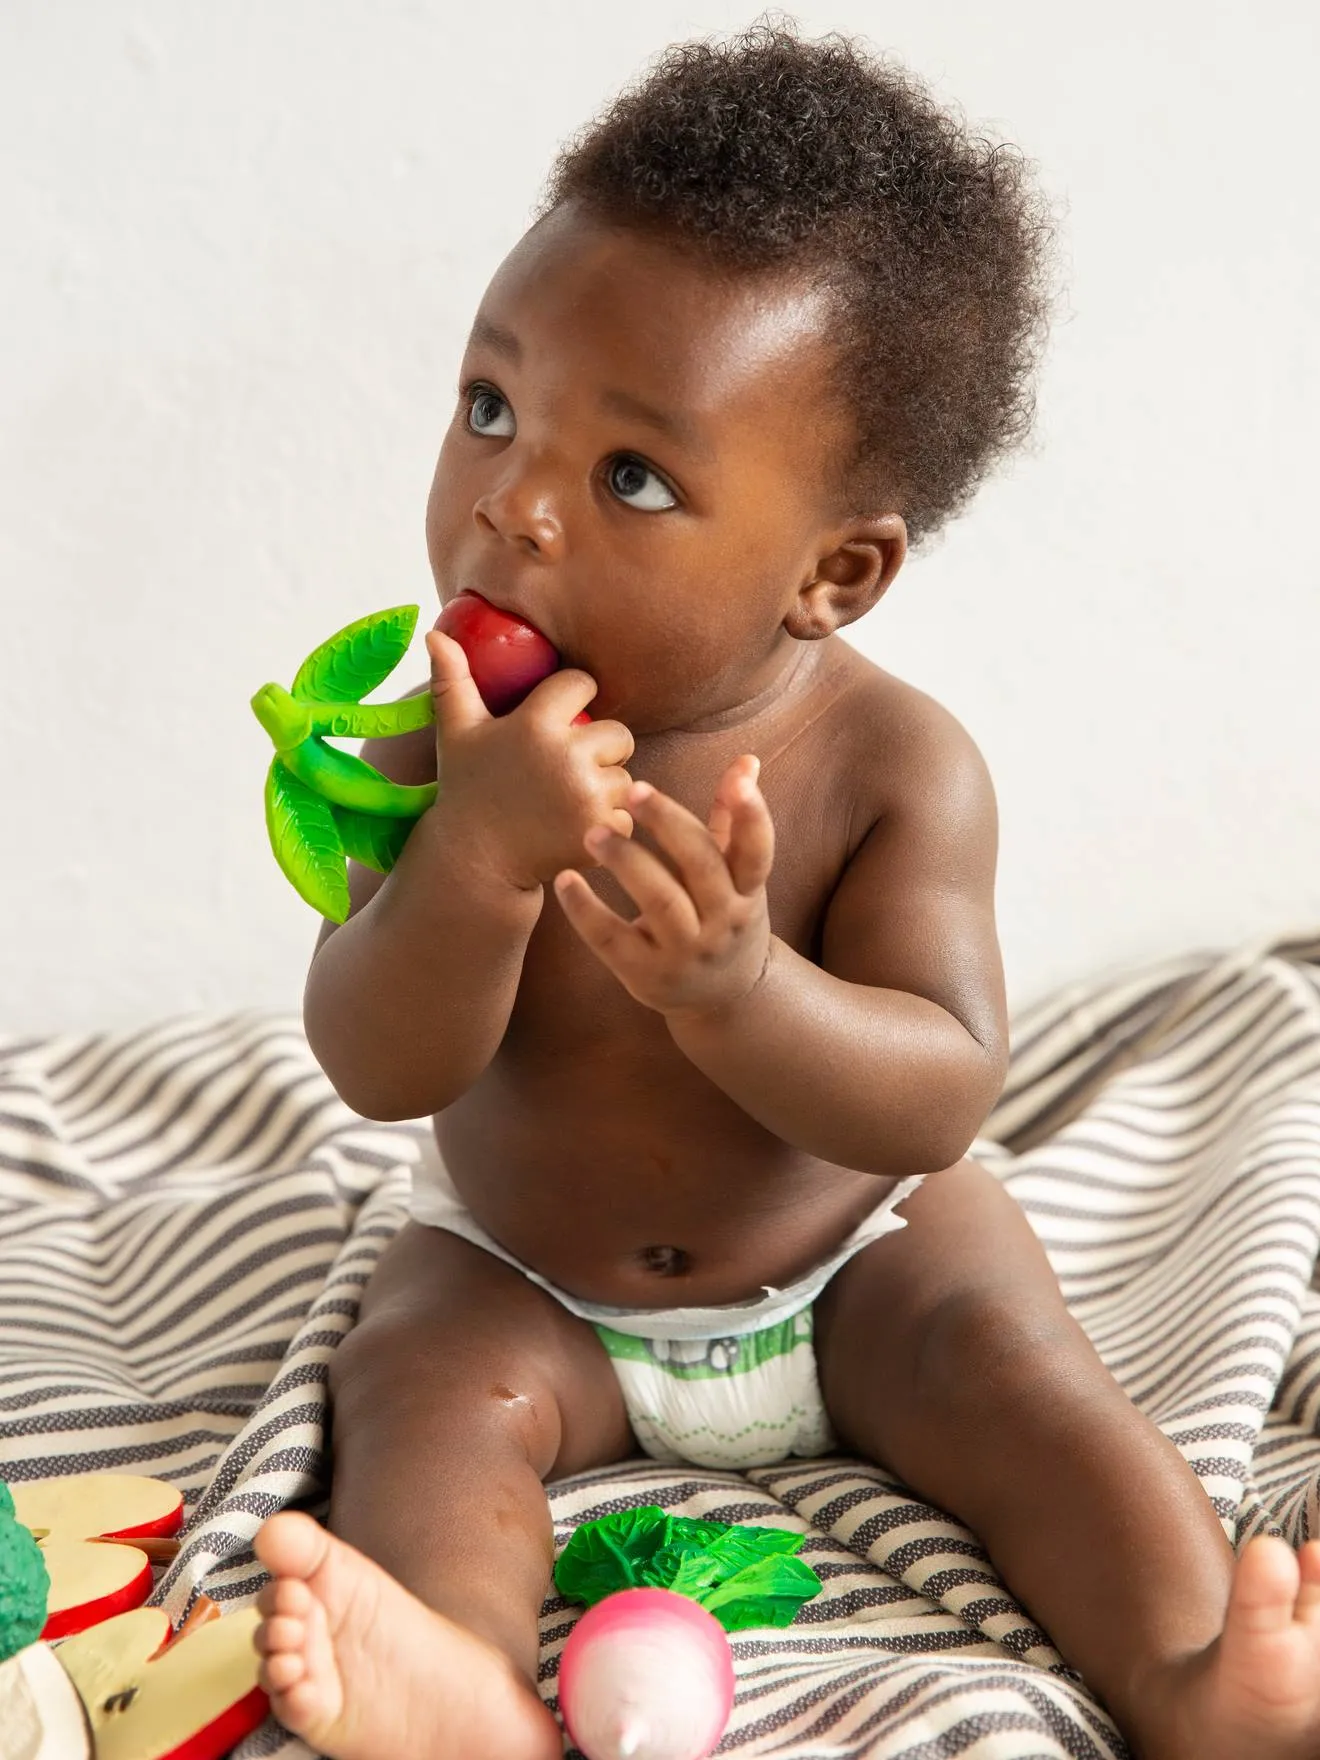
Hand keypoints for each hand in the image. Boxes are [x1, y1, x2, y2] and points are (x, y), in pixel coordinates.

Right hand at [424, 628, 634, 890]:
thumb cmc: (468, 789)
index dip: (574, 699)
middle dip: (600, 749)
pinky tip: (575, 828)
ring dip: (606, 789)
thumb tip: (434, 633)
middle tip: (567, 770)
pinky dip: (609, 823)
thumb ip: (452, 681)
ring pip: (626, 778)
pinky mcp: (600, 829)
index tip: (558, 720)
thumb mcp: (456, 733)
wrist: (475, 860)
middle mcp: (566, 755)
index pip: (582, 684)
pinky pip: (627, 815)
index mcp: (536, 723)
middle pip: (619, 733)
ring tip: (568, 801)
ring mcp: (586, 795)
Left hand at [552, 754, 773, 1019]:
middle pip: (701, 867)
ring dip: (626, 862)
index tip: (739, 780)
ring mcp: (686, 953)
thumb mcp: (738, 878)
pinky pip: (612, 941)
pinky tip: (564, 881)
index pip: (758, 852)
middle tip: (632, 789)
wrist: (724, 999)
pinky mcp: (648, 976)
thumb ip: (734, 820)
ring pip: (660, 902)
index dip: (754, 816)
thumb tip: (747, 760)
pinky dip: (586, 911)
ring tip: (592, 831)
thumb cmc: (723, 917)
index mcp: (747, 892)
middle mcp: (724, 923)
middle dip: (669, 825)